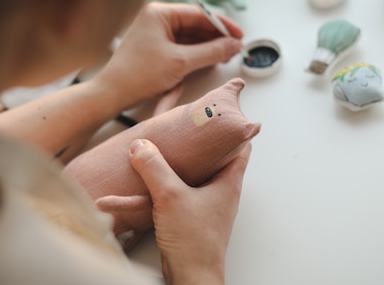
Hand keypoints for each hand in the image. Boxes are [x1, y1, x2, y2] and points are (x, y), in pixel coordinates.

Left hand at [94, 2, 243, 108]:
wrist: (112, 94)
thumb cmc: (136, 74)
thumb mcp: (180, 62)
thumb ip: (211, 52)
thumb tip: (233, 45)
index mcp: (159, 13)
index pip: (199, 13)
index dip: (222, 25)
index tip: (239, 34)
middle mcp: (157, 20)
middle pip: (196, 25)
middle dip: (216, 38)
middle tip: (235, 48)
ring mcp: (156, 35)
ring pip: (191, 38)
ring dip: (208, 48)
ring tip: (225, 56)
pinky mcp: (156, 50)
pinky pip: (182, 49)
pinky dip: (196, 56)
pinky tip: (209, 62)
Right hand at [128, 138, 251, 284]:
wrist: (191, 276)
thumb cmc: (194, 242)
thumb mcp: (170, 195)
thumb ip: (154, 167)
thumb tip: (141, 146)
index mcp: (228, 183)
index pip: (241, 147)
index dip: (233, 129)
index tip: (220, 114)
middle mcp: (222, 193)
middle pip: (218, 159)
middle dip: (204, 143)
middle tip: (190, 128)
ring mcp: (209, 206)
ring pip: (200, 176)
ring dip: (186, 163)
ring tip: (170, 150)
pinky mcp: (193, 218)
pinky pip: (186, 192)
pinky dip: (175, 182)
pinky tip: (158, 180)